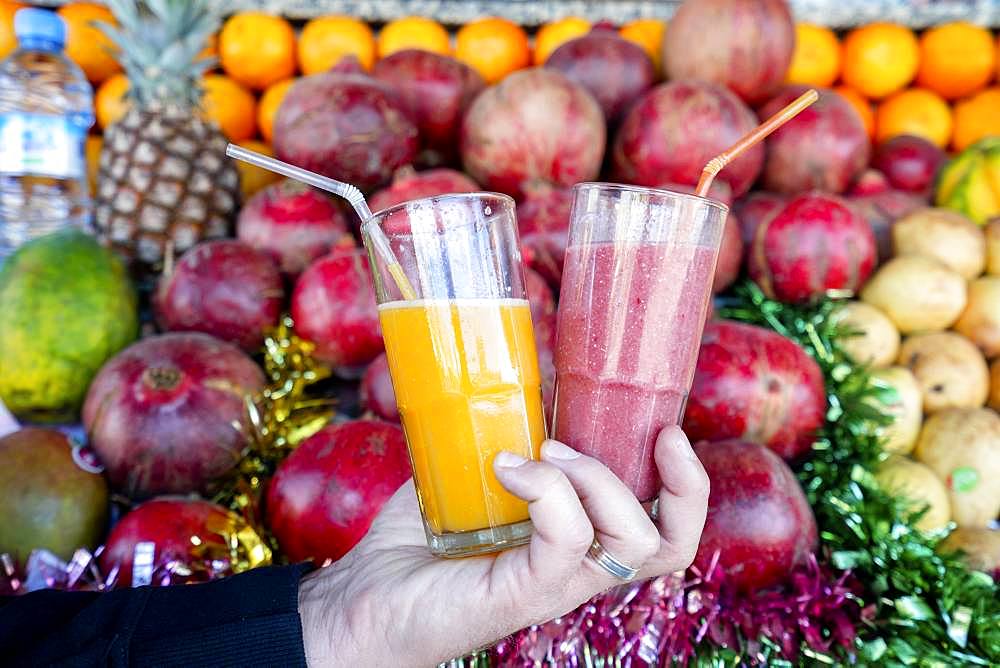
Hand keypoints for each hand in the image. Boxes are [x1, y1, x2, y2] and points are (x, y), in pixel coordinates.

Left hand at [297, 427, 708, 666]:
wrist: (364, 595)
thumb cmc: (423, 534)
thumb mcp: (481, 469)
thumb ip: (517, 433)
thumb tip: (543, 372)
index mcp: (583, 540)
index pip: (669, 528)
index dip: (689, 484)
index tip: (667, 429)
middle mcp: (580, 568)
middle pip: (670, 543)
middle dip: (663, 479)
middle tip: (587, 442)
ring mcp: (555, 587)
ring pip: (632, 541)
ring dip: (594, 477)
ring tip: (539, 452)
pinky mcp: (522, 597)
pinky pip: (566, 544)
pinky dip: (546, 491)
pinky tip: (506, 468)